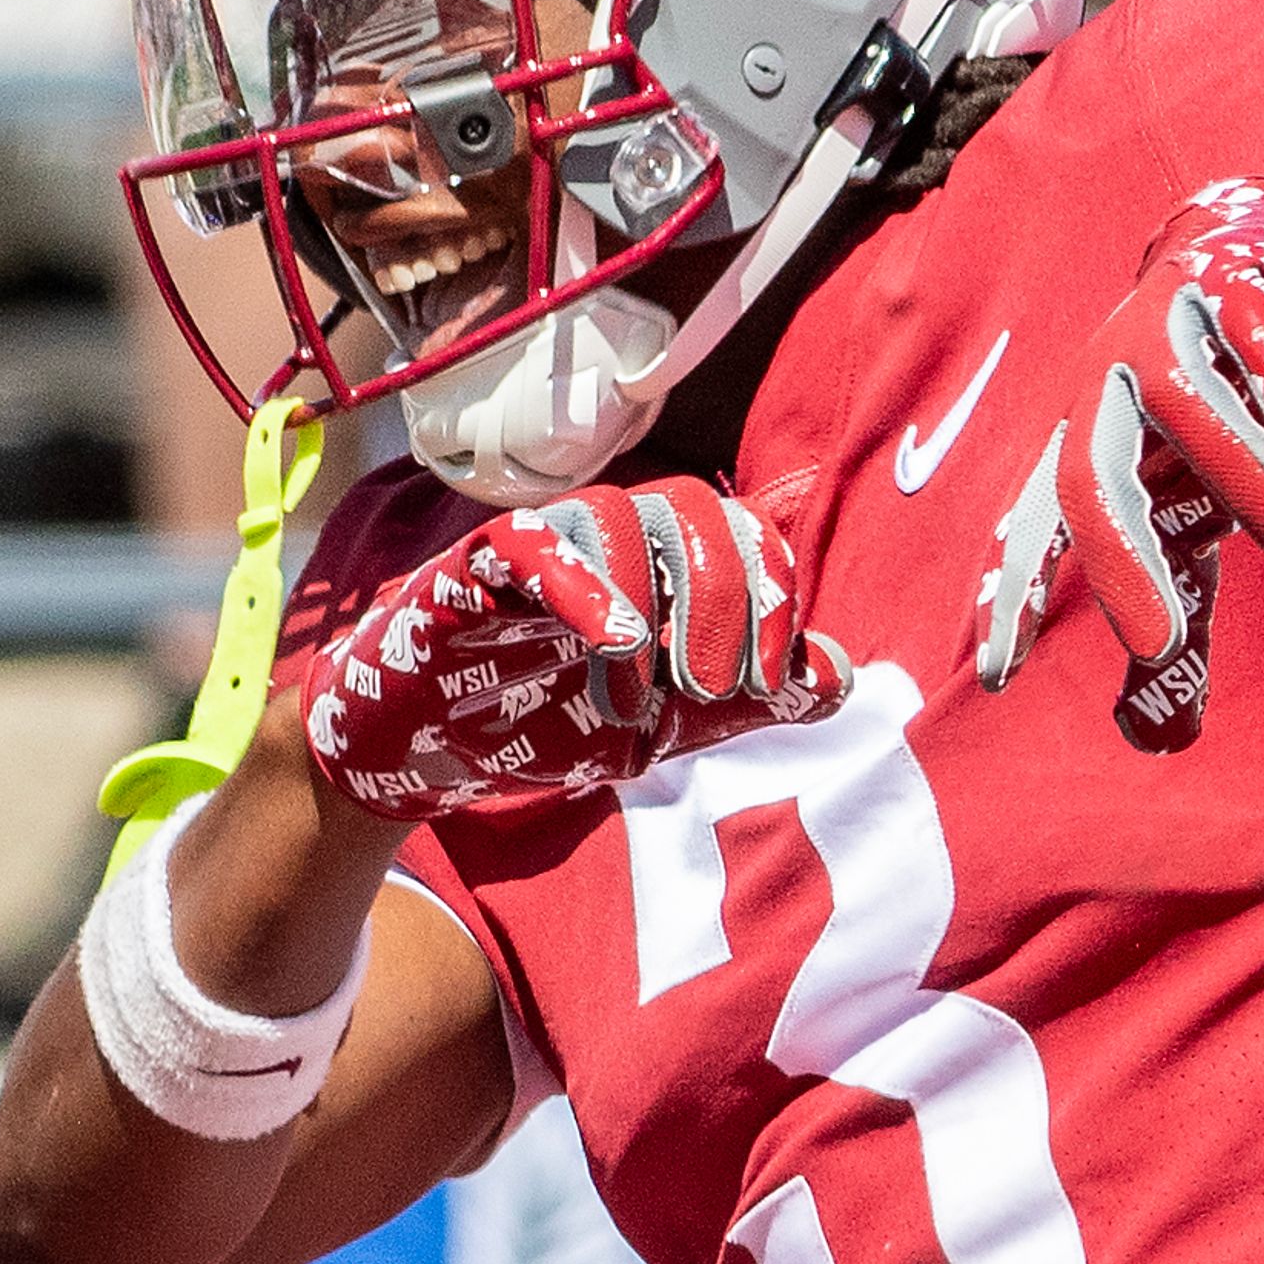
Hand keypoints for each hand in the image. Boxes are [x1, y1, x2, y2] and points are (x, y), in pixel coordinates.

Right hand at [305, 478, 850, 819]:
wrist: (423, 756)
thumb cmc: (538, 720)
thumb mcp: (663, 724)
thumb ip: (746, 700)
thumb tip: (841, 674)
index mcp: (659, 562)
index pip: (742, 531)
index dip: (774, 595)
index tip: (778, 682)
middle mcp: (606, 536)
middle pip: (694, 508)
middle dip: (728, 597)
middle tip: (722, 688)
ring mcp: (541, 544)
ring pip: (620, 515)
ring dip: (653, 606)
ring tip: (642, 701)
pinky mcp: (473, 567)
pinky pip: (536, 546)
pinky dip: (587, 591)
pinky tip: (615, 651)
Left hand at [972, 176, 1263, 750]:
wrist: (1247, 264)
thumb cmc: (1198, 425)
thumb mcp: (1187, 527)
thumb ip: (1173, 630)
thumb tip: (1156, 748)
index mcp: (1081, 451)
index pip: (1034, 531)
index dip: (1015, 595)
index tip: (999, 673)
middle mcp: (1105, 394)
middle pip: (1088, 476)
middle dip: (1116, 560)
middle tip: (1160, 642)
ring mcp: (1160, 331)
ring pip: (1184, 400)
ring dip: (1235, 468)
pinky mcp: (1228, 282)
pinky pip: (1249, 328)